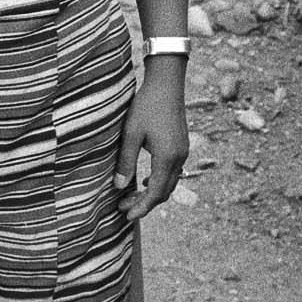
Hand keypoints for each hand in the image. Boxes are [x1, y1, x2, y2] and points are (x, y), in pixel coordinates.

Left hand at [115, 62, 187, 221]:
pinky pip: (172, 172)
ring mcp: (183, 152)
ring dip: (151, 193)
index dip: (141, 207)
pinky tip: (143, 180)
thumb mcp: (131, 133)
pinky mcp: (181, 146)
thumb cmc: (147, 106)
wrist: (167, 84)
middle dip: (144, 203)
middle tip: (123, 208)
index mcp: (167, 158)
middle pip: (164, 192)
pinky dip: (158, 181)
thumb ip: (126, 161)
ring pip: (169, 183)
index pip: (155, 193)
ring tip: (130, 196)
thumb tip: (118, 186)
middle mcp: (179, 158)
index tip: (127, 216)